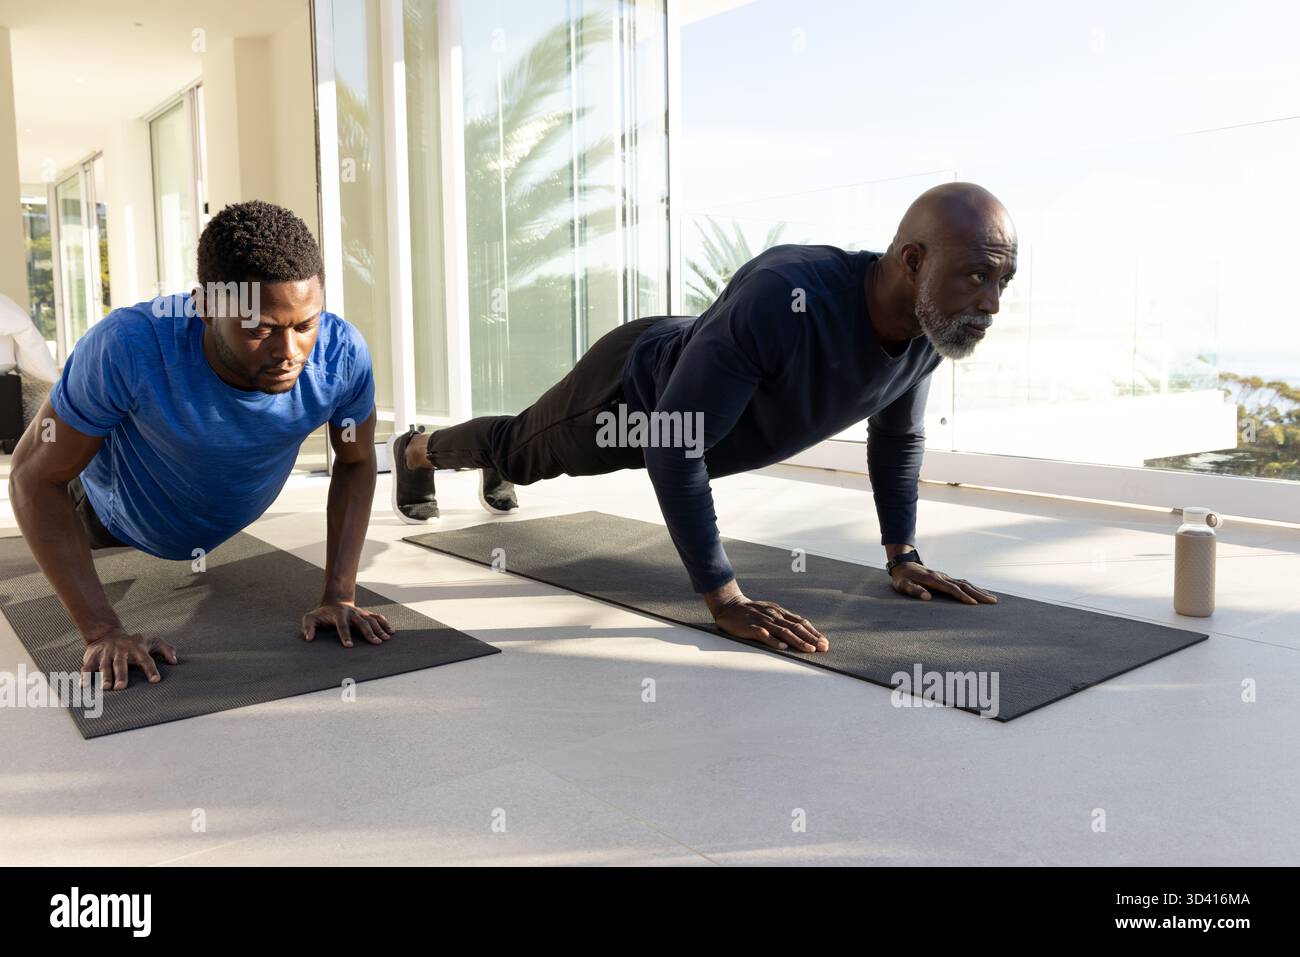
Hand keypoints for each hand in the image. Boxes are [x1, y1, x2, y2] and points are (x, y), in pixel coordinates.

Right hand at [81, 628, 178, 690]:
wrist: (107, 633)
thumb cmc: (134, 643)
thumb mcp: (151, 642)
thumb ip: (165, 649)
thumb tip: (175, 661)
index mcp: (137, 649)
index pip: (146, 660)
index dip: (151, 670)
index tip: (156, 680)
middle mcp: (121, 651)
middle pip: (121, 664)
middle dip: (121, 675)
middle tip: (121, 687)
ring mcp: (106, 654)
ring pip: (105, 666)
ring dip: (105, 676)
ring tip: (106, 688)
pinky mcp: (92, 656)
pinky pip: (87, 667)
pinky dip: (84, 675)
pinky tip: (83, 685)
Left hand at [302, 601, 395, 647]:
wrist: (334, 601)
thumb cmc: (321, 614)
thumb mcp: (310, 617)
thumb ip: (308, 627)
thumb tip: (308, 639)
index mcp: (338, 614)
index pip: (342, 626)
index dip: (345, 636)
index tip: (349, 646)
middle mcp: (351, 612)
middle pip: (361, 623)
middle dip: (369, 633)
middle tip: (376, 643)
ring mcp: (360, 612)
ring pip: (371, 620)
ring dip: (380, 629)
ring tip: (386, 639)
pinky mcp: (366, 613)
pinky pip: (377, 617)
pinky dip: (385, 623)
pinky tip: (391, 631)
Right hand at [710, 594, 829, 652]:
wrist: (729, 605)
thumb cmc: (752, 612)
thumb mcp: (770, 612)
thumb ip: (783, 621)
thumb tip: (800, 632)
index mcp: (780, 612)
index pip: (801, 623)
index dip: (813, 633)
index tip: (825, 642)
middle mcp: (774, 615)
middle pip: (796, 627)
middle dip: (811, 638)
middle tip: (823, 648)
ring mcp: (763, 621)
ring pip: (784, 631)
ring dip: (798, 641)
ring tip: (809, 649)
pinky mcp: (751, 627)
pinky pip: (763, 635)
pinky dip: (773, 641)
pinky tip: (782, 647)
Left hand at [890, 562, 997, 604]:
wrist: (903, 565)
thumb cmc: (902, 578)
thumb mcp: (903, 585)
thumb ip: (914, 590)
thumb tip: (927, 597)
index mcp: (933, 579)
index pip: (951, 589)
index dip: (962, 596)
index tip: (974, 604)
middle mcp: (942, 577)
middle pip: (963, 585)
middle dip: (978, 593)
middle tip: (993, 601)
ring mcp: (945, 577)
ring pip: (966, 583)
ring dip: (979, 590)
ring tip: (993, 598)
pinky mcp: (946, 578)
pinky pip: (962, 583)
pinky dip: (973, 588)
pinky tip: (981, 592)